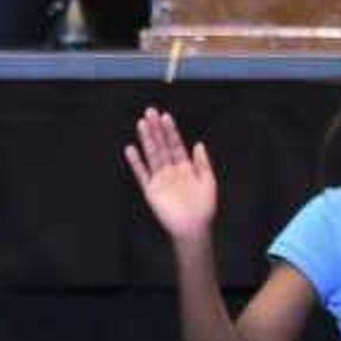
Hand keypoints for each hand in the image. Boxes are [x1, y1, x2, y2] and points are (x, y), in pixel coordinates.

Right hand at [121, 106, 218, 243]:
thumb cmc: (203, 207)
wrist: (193, 228)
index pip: (176, 145)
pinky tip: (131, 149)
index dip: (171, 131)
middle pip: (162, 146)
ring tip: (141, 124)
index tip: (165, 117)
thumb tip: (198, 144)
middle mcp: (171, 170)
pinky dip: (136, 162)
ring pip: (152, 155)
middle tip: (150, 112)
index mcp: (186, 167)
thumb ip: (202, 162)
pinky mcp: (151, 190)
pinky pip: (142, 174)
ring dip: (147, 140)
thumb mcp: (208, 181)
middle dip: (156, 129)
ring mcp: (160, 179)